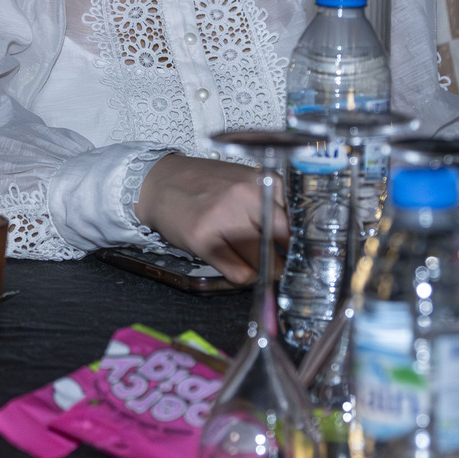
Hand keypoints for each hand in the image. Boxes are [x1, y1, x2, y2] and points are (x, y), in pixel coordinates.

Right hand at [133, 154, 290, 284]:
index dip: (299, 244)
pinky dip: (241, 275)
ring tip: (249, 260)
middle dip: (282, 259)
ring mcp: (223, 218)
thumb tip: (297, 242)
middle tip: (275, 262)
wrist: (159, 183)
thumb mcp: (245, 182)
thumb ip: (272, 204)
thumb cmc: (205, 185)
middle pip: (282, 245)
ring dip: (260, 269)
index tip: (297, 254)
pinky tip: (233, 262)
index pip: (298, 223)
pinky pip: (239, 273)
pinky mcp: (204, 240)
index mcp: (263, 181)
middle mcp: (246, 197)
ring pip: (263, 263)